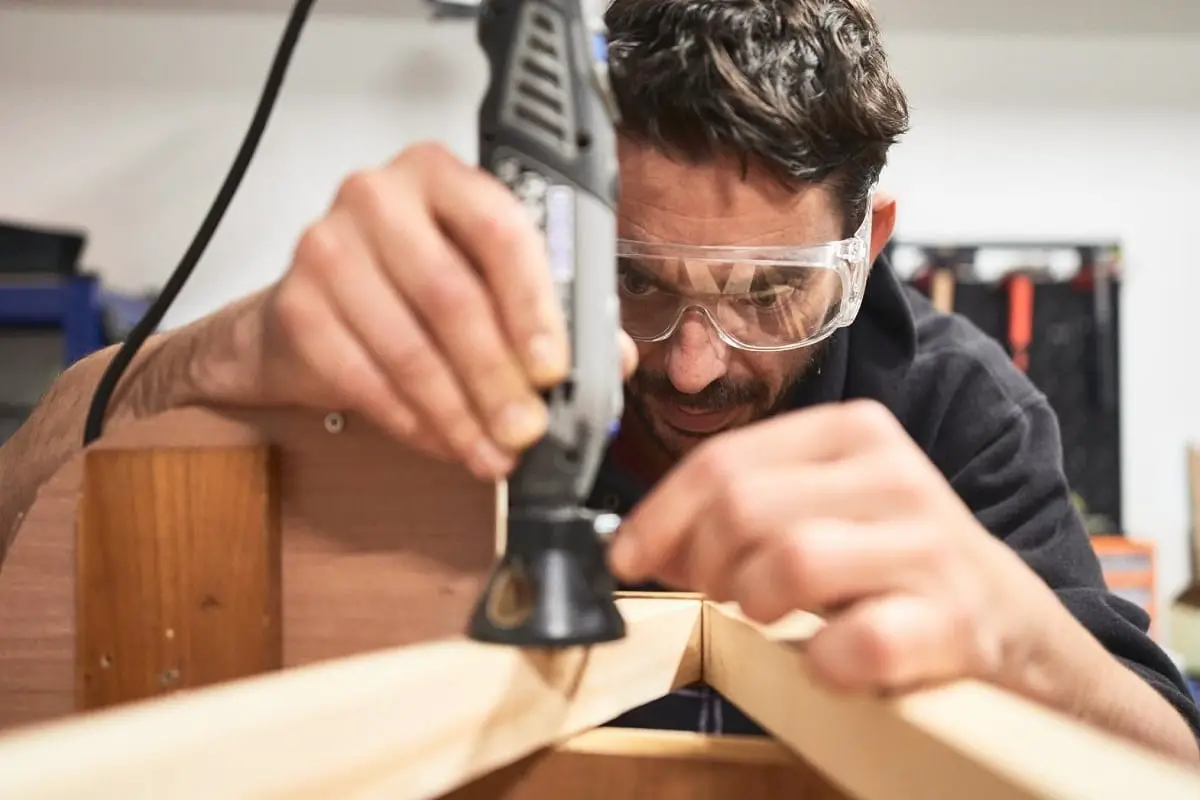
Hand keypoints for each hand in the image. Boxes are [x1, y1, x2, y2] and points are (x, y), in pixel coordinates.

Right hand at [205, 142, 636, 479]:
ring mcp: (327, 248)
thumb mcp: (484, 279)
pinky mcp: (294, 306)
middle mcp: (378, 197)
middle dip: (497, 378)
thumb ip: (552, 308)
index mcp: (441, 176)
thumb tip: (615, 359)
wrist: (309, 310)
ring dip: (459, 413)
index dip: (533, 307)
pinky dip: (414, 423)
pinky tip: (446, 444)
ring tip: (492, 453)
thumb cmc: (411, 286)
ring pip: (408, 346)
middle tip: (527, 431)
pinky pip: (364, 379)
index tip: (554, 370)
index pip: (499, 230)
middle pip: (451, 296)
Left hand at [608, 399, 1059, 695]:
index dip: (660, 516)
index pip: (723, 461)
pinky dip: (823, 663)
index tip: (629, 555)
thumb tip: (640, 540)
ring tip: (768, 615)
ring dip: (755, 603)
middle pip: (742, 508)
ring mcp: (928, 545)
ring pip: (788, 562)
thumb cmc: (894, 564)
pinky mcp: (952, 619)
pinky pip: (853, 642)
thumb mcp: (823, 507)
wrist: (1011, 623)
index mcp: (853, 432)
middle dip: (700, 562)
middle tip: (709, 591)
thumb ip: (743, 506)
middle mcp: (894, 474)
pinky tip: (828, 659)